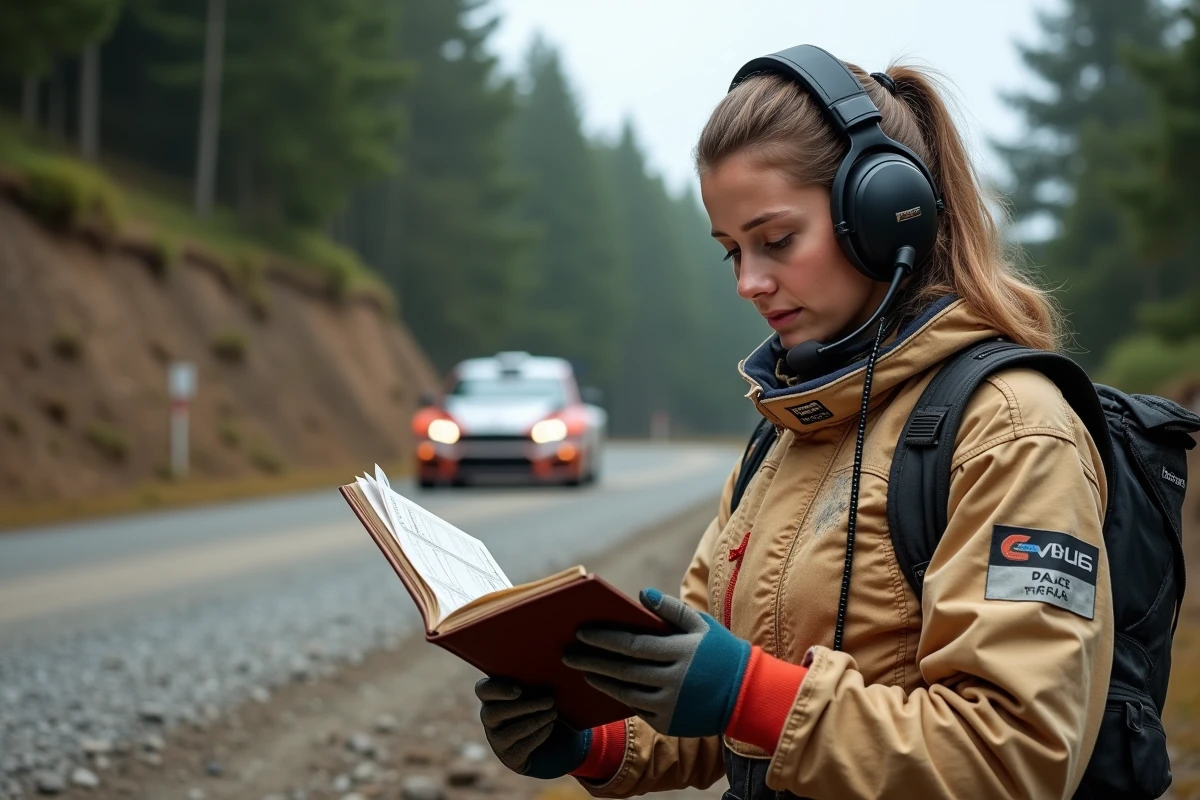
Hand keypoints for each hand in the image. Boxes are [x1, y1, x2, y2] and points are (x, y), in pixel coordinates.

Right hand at [474, 677, 590, 778]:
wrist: (537, 738)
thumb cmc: (533, 703)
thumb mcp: (529, 691)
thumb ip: (530, 681)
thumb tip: (550, 673)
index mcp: (490, 696)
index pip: (482, 690)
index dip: (498, 690)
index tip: (519, 690)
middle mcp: (488, 717)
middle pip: (496, 712)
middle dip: (526, 706)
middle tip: (549, 701)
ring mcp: (495, 738)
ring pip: (512, 730)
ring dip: (537, 720)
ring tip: (553, 713)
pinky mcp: (508, 755)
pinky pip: (523, 745)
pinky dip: (540, 734)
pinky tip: (550, 725)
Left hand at [562, 588, 750, 737]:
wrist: (747, 695)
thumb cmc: (721, 653)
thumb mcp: (703, 625)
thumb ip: (672, 609)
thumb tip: (642, 594)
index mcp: (681, 652)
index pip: (632, 645)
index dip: (604, 639)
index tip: (580, 632)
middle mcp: (674, 681)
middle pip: (622, 670)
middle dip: (591, 661)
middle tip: (567, 654)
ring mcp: (670, 705)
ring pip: (624, 693)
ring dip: (600, 681)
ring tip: (581, 670)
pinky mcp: (668, 724)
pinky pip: (636, 709)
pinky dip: (617, 697)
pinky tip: (604, 686)